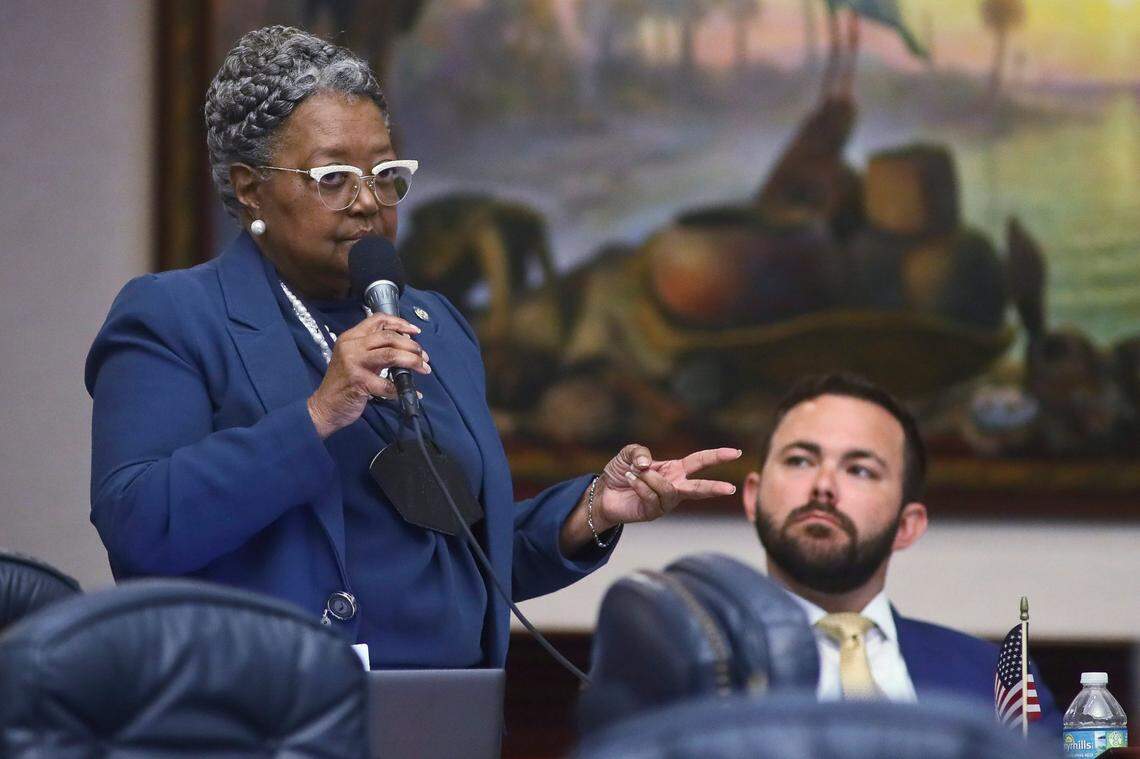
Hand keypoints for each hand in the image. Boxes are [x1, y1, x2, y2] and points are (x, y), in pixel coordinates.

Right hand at [307, 313, 429, 437]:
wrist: (325, 407)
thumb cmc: (343, 384)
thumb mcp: (355, 359)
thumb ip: (374, 350)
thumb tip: (405, 346)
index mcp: (351, 338)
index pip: (378, 320)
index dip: (400, 323)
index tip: (415, 332)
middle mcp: (351, 346)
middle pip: (388, 336)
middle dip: (411, 346)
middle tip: (424, 357)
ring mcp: (354, 363)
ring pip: (390, 354)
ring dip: (412, 361)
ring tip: (423, 368)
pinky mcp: (359, 382)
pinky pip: (388, 384)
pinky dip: (404, 389)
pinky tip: (413, 394)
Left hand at [595, 444, 741, 527]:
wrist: (604, 493)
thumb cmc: (621, 472)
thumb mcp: (629, 454)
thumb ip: (640, 452)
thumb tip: (648, 464)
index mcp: (675, 469)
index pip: (700, 461)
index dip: (717, 456)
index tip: (736, 452)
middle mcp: (675, 486)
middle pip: (699, 488)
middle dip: (714, 488)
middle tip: (730, 489)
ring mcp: (665, 502)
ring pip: (669, 490)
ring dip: (650, 478)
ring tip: (634, 473)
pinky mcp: (653, 512)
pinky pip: (651, 496)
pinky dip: (640, 485)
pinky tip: (630, 481)